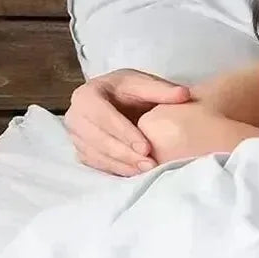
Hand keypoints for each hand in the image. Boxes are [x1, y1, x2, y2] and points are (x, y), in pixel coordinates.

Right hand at [65, 69, 190, 175]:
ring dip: (121, 165)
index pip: (102, 115)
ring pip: (95, 154)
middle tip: (150, 164)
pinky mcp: (81, 151)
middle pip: (97, 139)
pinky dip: (115, 170)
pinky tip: (134, 174)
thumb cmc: (127, 91)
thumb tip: (184, 95)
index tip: (146, 147)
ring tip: (146, 171)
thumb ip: (162, 90)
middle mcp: (74, 116)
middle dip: (124, 153)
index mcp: (86, 94)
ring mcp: (75, 136)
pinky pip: (95, 164)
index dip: (123, 132)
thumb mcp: (143, 84)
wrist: (113, 100)